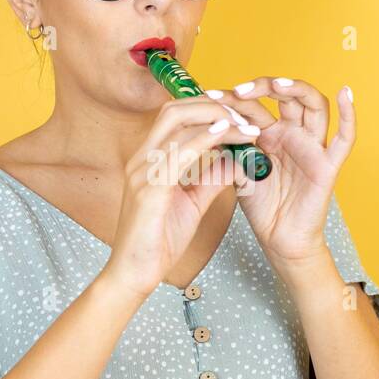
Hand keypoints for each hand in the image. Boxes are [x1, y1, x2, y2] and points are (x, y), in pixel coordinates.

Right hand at [100, 96, 257, 299]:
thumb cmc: (158, 242)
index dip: (207, 108)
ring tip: (245, 123)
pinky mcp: (149, 190)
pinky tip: (225, 134)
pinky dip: (204, 139)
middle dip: (212, 104)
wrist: (134, 275)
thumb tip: (235, 159)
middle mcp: (142, 159)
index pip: (175, 117)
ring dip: (215, 117)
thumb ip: (210, 180)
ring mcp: (142, 172)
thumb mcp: (192, 204)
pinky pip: (178, 153)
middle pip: (174, 110)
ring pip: (177, 123)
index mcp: (149, 160)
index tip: (238, 115)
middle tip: (244, 115)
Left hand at [202, 77, 354, 269]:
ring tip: (277, 85)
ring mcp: (313, 146)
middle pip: (286, 96)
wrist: (279, 239)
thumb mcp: (238, 171)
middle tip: (238, 92)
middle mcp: (294, 134)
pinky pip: (345, 138)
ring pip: (314, 105)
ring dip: (296, 90)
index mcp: (272, 133)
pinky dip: (349, 115)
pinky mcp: (328, 164)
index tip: (211, 98)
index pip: (258, 104)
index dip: (236, 99)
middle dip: (262, 88)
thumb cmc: (262, 207)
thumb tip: (208, 122)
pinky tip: (346, 93)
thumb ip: (229, 148)